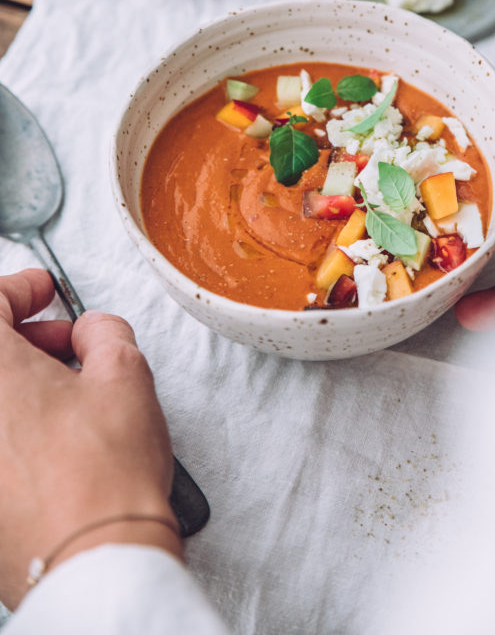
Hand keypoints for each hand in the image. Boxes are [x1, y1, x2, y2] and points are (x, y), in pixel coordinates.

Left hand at [0, 269, 180, 609]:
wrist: (94, 559)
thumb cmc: (104, 474)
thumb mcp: (126, 374)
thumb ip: (104, 333)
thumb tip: (91, 332)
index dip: (21, 289)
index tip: (44, 292)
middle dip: (23, 337)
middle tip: (64, 345)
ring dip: (20, 384)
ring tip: (69, 397)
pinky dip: (14, 426)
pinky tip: (53, 440)